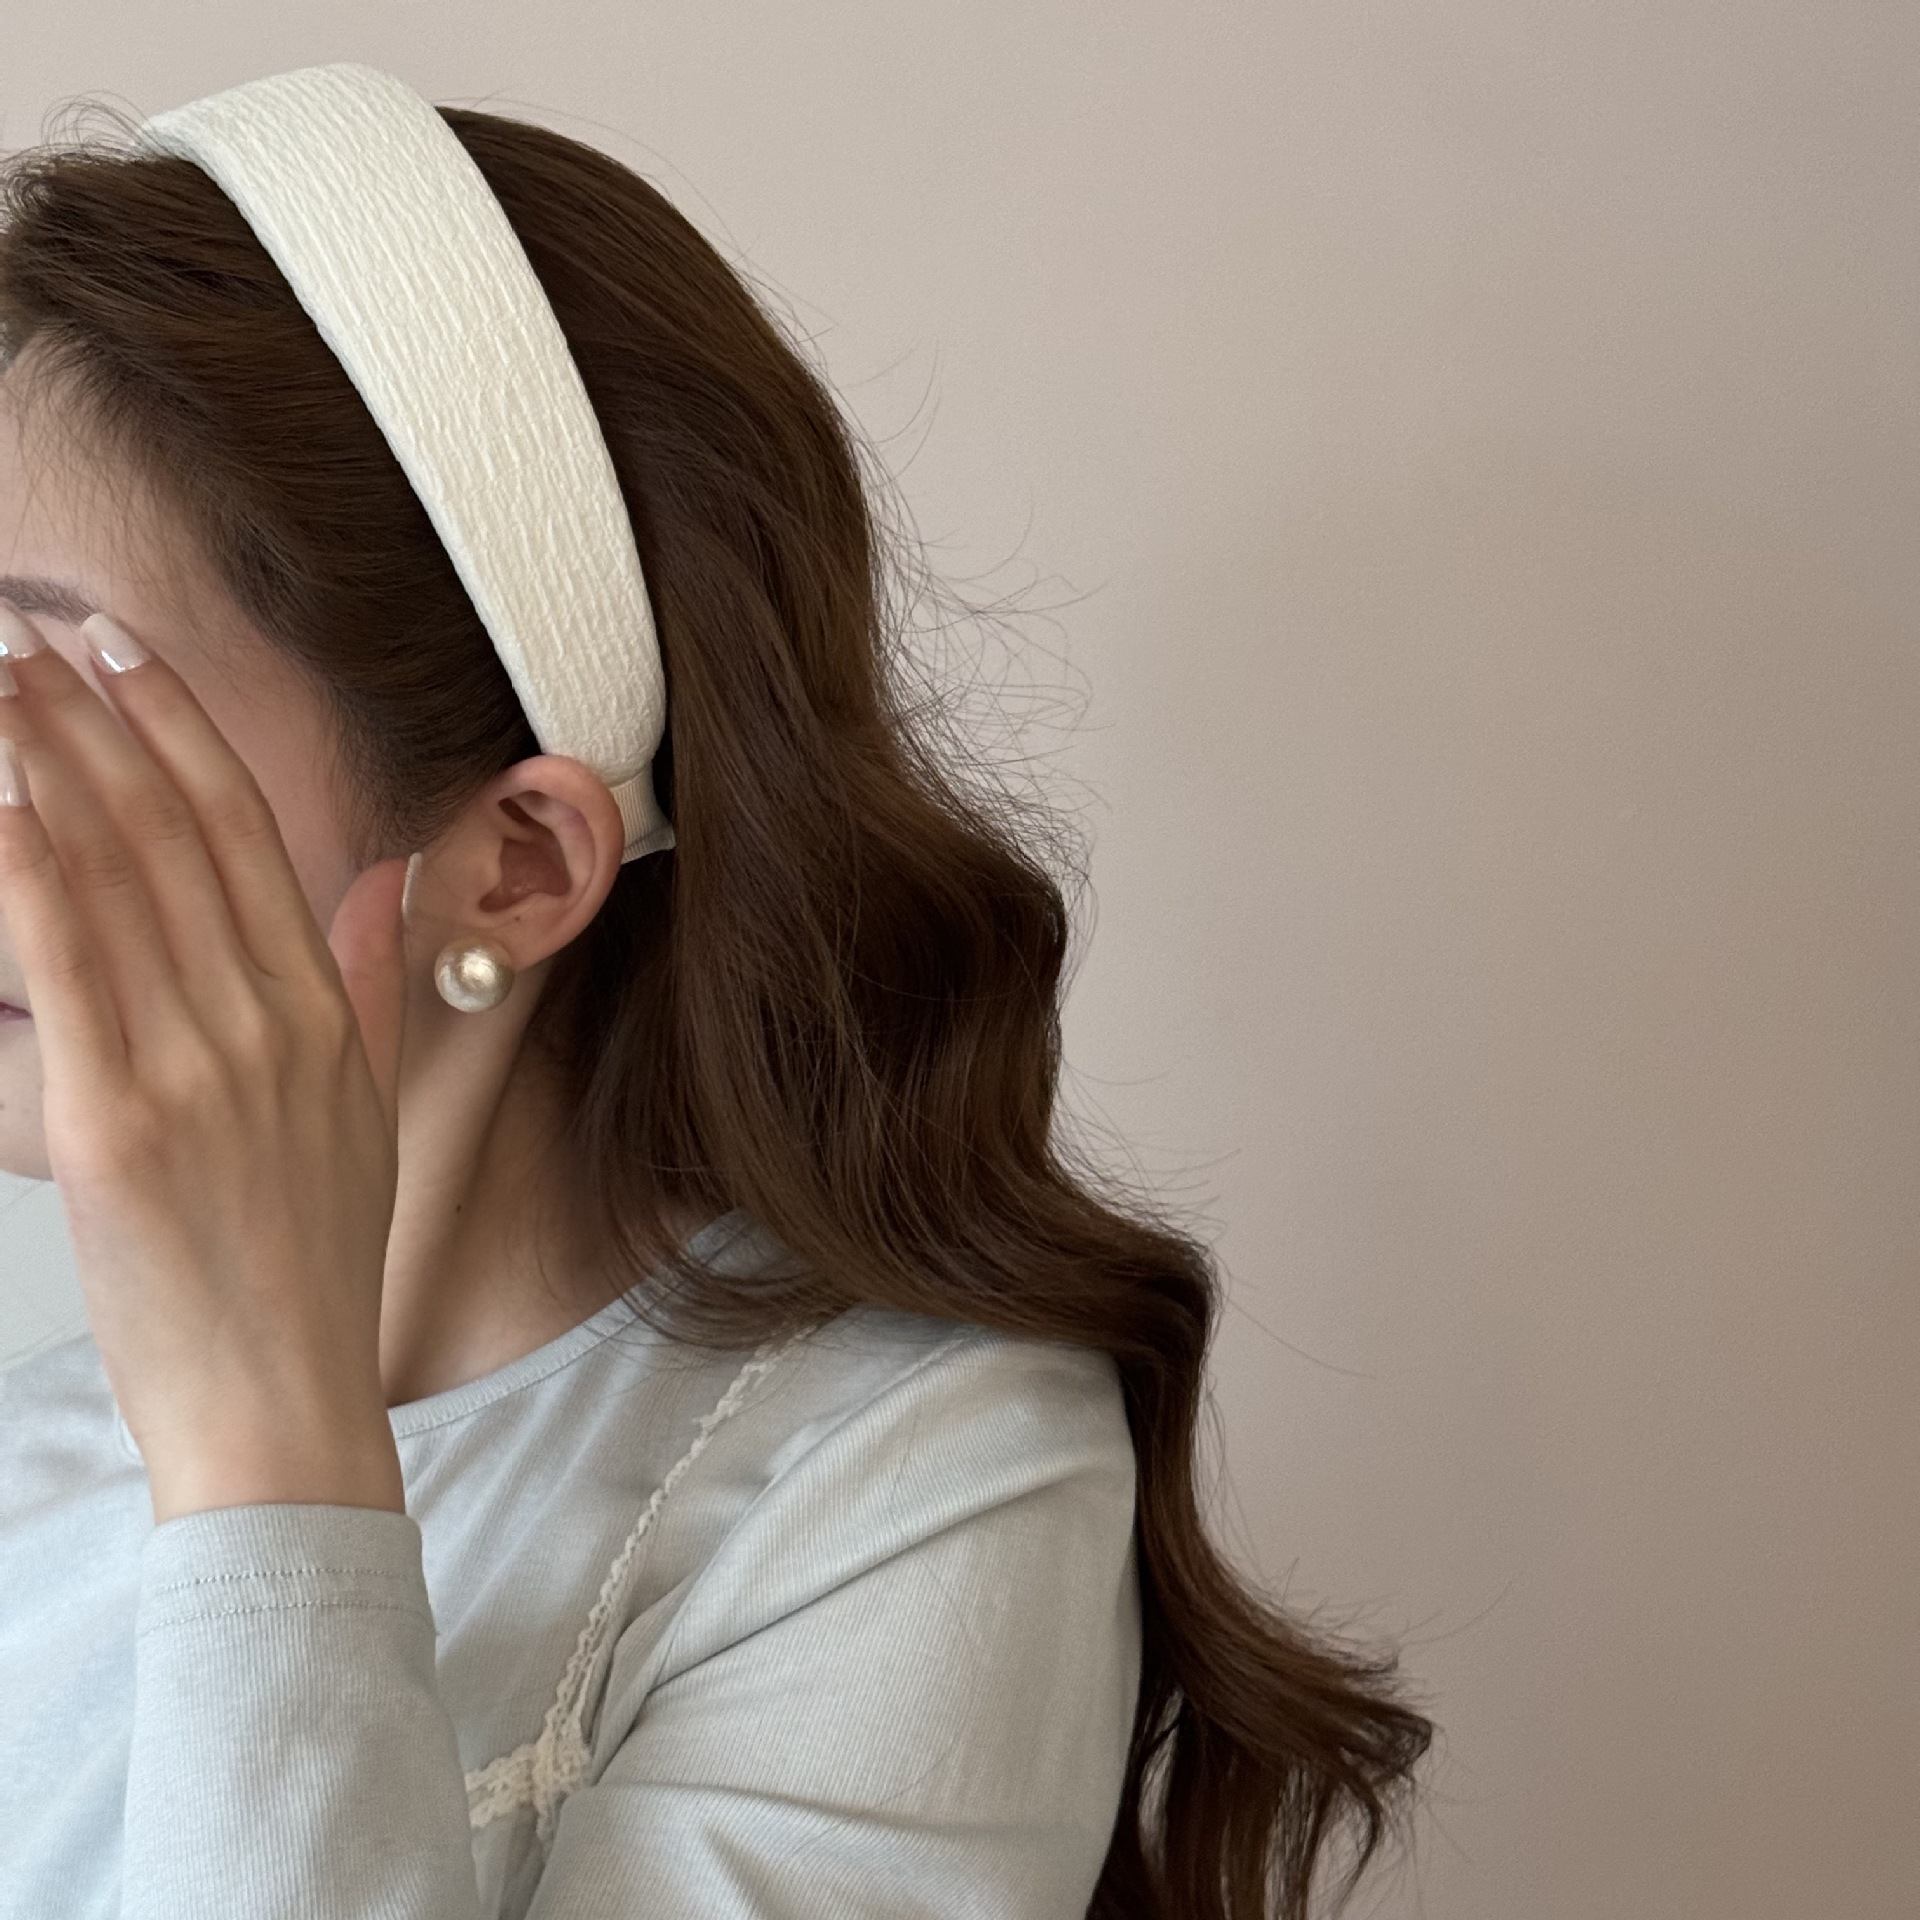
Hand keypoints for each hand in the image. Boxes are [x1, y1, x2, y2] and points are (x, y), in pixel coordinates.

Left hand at [0, 606, 411, 1523]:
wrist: (282, 1400)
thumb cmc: (312, 1267)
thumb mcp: (368, 1112)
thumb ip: (377, 984)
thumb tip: (383, 883)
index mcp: (322, 1013)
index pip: (249, 835)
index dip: (183, 731)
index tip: (126, 654)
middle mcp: (267, 1019)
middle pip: (176, 831)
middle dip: (99, 716)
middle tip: (34, 629)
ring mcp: (198, 1063)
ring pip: (118, 875)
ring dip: (48, 763)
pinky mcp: (119, 1120)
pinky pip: (68, 961)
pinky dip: (26, 866)